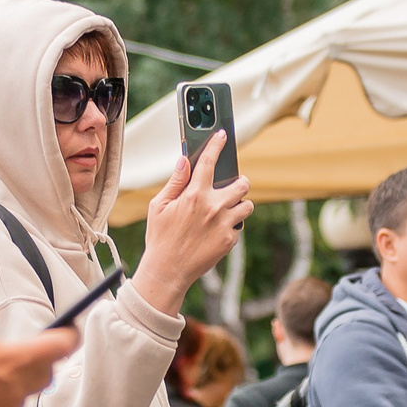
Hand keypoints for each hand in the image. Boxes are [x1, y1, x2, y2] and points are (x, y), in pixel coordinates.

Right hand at [131, 134, 252, 314]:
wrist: (168, 271)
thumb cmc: (160, 237)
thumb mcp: (159, 206)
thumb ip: (175, 182)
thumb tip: (185, 160)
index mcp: (194, 195)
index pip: (209, 162)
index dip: (216, 145)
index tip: (222, 136)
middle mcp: (213, 207)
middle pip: (242, 183)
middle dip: (239, 182)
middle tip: (231, 186)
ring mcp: (224, 224)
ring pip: (247, 205)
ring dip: (239, 204)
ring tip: (226, 210)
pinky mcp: (229, 240)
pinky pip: (239, 226)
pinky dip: (231, 225)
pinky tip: (216, 230)